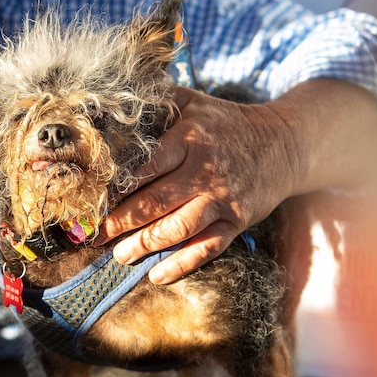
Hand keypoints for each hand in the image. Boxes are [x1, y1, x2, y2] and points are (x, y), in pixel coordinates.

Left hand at [97, 79, 376, 283]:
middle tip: (94, 235)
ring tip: (119, 255)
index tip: (92, 199)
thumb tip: (106, 105)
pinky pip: (208, 248)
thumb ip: (154, 102)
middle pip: (156, 201)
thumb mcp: (191, 101)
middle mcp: (206, 170)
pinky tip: (156, 275)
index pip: (146, 165)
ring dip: (145, 245)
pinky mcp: (238, 221)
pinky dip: (182, 264)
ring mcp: (223, 198)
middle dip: (121, 221)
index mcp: (190, 138)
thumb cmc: (224, 122)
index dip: (117, 186)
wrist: (284, 143)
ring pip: (179, 228)